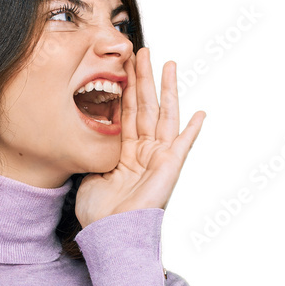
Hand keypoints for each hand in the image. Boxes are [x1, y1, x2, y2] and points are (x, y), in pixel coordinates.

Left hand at [75, 48, 205, 226]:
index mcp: (123, 153)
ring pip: (164, 115)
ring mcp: (157, 159)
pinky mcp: (169, 168)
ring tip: (169, 64)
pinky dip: (192, 130)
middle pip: (145, 107)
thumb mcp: (88, 175)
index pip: (126, 113)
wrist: (109, 234)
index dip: (125, 89)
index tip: (122, 66)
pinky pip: (183, 145)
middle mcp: (143, 152)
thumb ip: (92, 155)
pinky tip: (201, 114)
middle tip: (142, 51)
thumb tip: (83, 139)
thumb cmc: (99, 214)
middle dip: (143, 79)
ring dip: (167, 89)